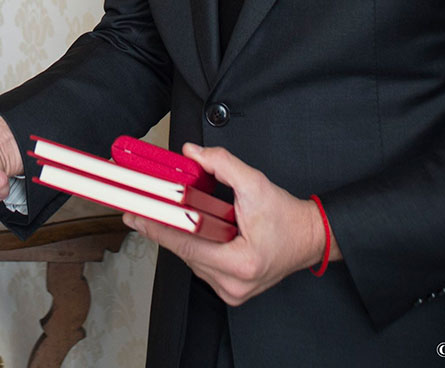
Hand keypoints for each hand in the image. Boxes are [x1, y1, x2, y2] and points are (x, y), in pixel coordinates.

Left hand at [122, 144, 337, 305]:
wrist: (310, 238)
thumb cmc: (288, 218)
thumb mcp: (256, 184)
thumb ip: (222, 164)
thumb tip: (192, 153)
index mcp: (240, 264)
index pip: (186, 245)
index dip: (156, 228)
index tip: (134, 217)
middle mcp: (233, 284)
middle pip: (184, 253)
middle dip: (165, 229)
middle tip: (140, 209)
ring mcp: (232, 291)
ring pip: (191, 260)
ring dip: (180, 237)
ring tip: (166, 216)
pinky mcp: (231, 290)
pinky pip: (201, 265)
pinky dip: (194, 246)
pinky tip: (188, 230)